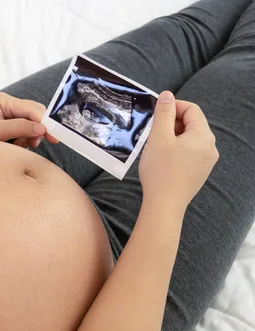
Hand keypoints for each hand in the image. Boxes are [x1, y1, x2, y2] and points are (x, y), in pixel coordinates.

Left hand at [0, 92, 58, 147]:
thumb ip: (19, 129)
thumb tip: (43, 128)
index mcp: (4, 101)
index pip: (32, 109)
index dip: (45, 123)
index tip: (54, 137)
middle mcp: (7, 105)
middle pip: (34, 115)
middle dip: (36, 131)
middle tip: (31, 145)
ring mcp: (6, 115)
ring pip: (29, 124)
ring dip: (28, 137)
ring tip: (16, 146)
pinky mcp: (4, 126)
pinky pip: (21, 131)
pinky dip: (21, 140)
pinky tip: (12, 146)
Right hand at [139, 91, 218, 213]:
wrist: (164, 204)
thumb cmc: (161, 170)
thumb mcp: (159, 137)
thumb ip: (163, 114)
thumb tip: (167, 95)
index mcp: (204, 136)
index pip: (192, 109)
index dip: (173, 106)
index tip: (155, 112)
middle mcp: (210, 148)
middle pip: (191, 124)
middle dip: (171, 123)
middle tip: (152, 130)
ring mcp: (206, 162)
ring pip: (189, 139)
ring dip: (171, 137)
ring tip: (154, 145)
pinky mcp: (198, 173)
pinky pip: (188, 153)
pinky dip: (175, 149)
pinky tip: (161, 158)